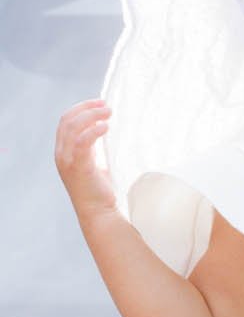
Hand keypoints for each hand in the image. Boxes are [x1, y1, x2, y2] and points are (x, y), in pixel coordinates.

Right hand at [55, 101, 119, 223]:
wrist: (99, 214)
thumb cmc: (101, 191)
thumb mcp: (96, 163)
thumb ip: (95, 147)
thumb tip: (105, 127)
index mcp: (64, 151)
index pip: (66, 121)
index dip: (81, 108)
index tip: (100, 103)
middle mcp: (61, 154)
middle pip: (68, 120)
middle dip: (87, 108)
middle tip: (106, 105)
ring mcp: (67, 161)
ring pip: (73, 127)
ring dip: (92, 116)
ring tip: (109, 113)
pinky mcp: (78, 167)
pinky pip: (82, 142)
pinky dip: (93, 130)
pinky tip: (106, 127)